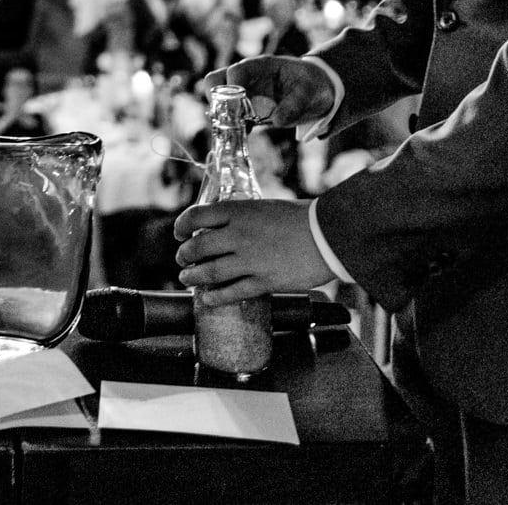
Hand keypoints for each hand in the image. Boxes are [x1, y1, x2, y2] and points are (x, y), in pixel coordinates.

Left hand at [173, 199, 332, 303]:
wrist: (328, 234)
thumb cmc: (301, 218)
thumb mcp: (264, 207)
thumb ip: (242, 217)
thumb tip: (222, 225)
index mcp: (238, 211)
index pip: (196, 216)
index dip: (181, 226)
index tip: (179, 234)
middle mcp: (239, 234)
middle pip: (197, 247)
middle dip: (184, 256)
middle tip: (182, 261)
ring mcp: (250, 260)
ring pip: (209, 272)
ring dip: (193, 277)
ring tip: (187, 279)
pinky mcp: (264, 281)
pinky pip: (232, 292)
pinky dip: (215, 298)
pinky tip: (208, 300)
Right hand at [219, 54, 335, 129]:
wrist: (317, 91)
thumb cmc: (312, 84)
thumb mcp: (310, 91)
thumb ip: (295, 104)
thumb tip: (277, 121)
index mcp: (261, 66)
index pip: (236, 71)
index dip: (233, 88)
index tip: (241, 108)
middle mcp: (247, 77)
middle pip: (215, 81)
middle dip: (216, 100)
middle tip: (230, 119)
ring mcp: (244, 93)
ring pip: (217, 99)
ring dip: (221, 115)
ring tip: (234, 130)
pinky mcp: (247, 110)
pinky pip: (229, 116)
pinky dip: (229, 127)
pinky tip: (239, 136)